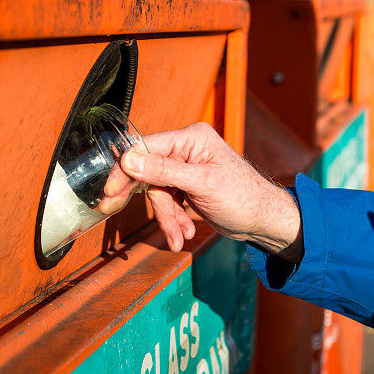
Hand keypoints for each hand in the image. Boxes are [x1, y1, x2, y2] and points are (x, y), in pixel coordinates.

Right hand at [102, 123, 302, 260]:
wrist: (264, 219)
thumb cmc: (243, 197)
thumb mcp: (203, 184)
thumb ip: (165, 171)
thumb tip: (129, 159)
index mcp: (191, 138)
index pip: (146, 148)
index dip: (125, 170)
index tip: (110, 193)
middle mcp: (187, 149)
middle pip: (148, 172)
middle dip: (153, 203)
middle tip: (123, 217)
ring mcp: (187, 168)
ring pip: (157, 191)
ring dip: (166, 217)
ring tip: (179, 235)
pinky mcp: (188, 186)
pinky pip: (168, 201)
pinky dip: (173, 219)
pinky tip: (182, 233)